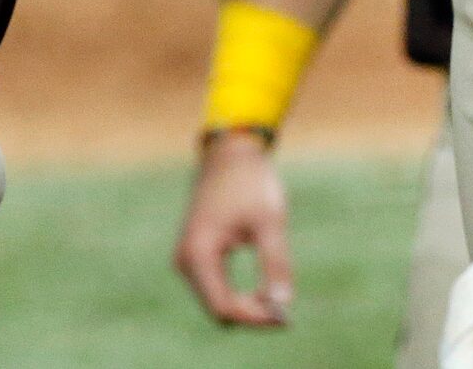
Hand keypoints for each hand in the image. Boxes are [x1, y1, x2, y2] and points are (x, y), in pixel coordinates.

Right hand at [173, 129, 295, 325]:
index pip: (225, 307)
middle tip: (285, 310)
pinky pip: (215, 290)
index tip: (286, 318)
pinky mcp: (194, 256)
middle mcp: (186, 261)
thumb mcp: (269, 222)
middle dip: (251, 313)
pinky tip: (262, 289)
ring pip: (216, 303)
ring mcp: (187, 259)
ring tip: (275, 295)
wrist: (229, 154)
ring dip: (245, 305)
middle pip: (218, 310)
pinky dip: (237, 295)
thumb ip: (275, 263)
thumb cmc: (250, 183)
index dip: (256, 318)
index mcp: (199, 253)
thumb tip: (283, 305)